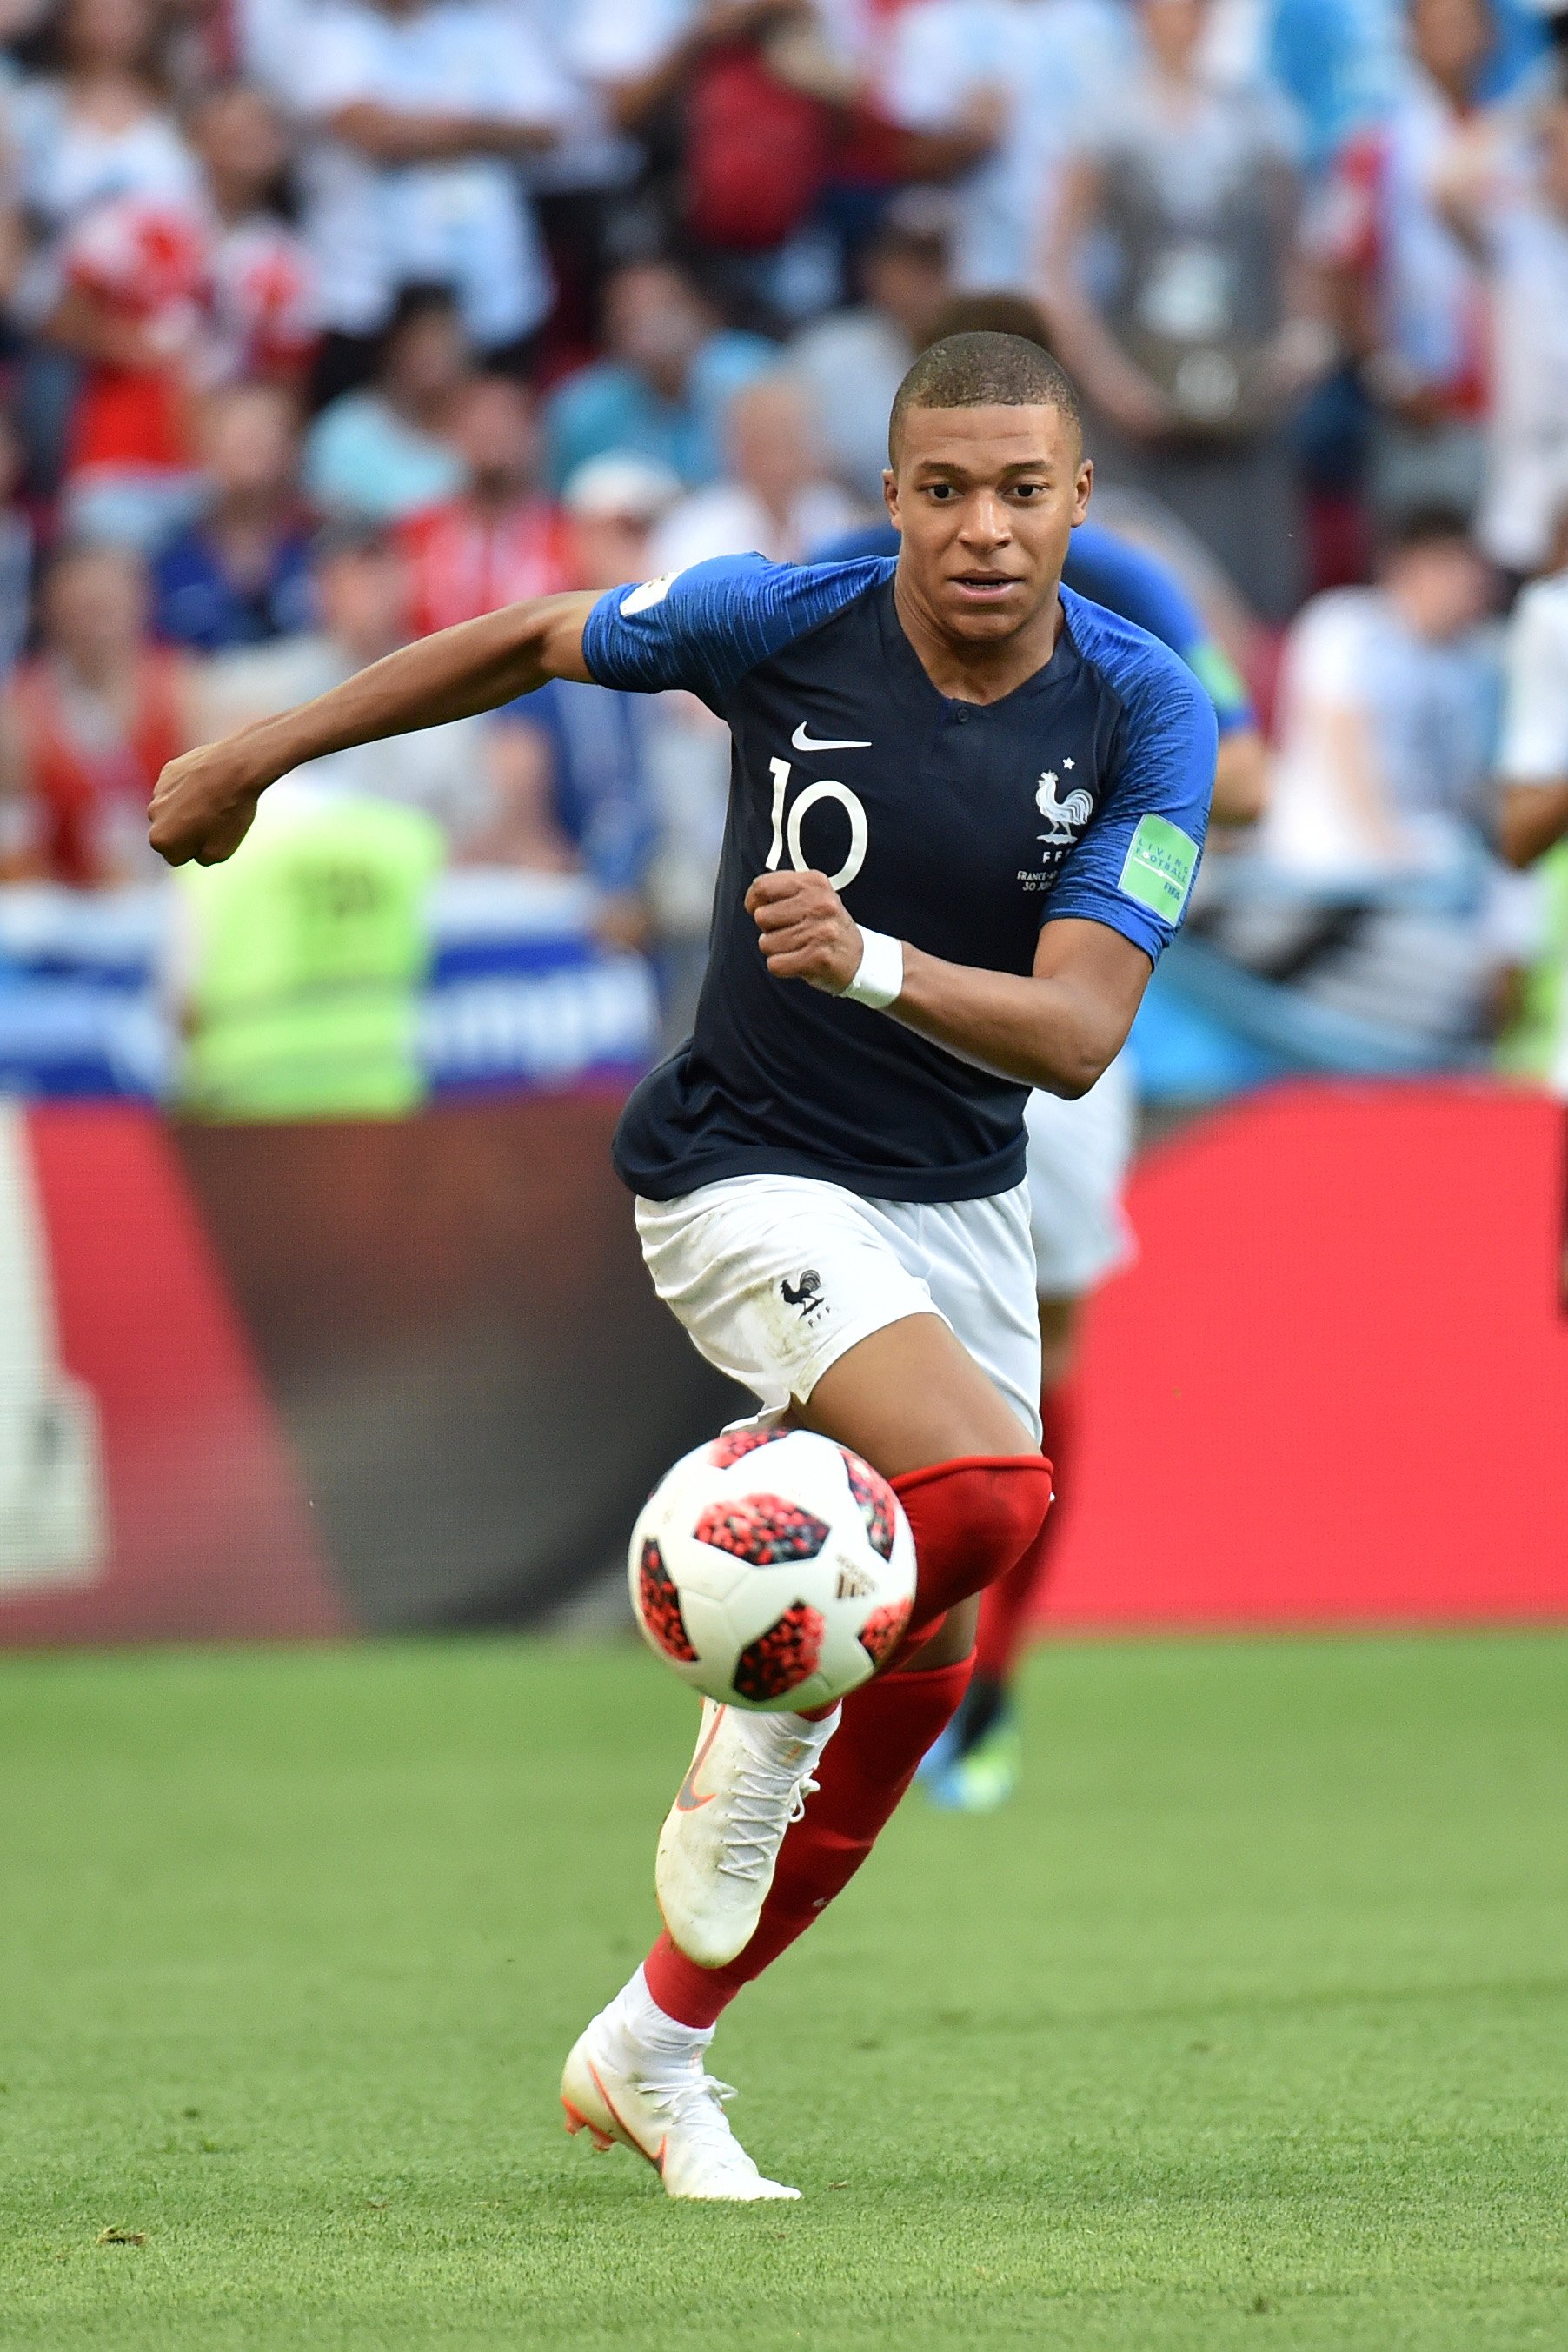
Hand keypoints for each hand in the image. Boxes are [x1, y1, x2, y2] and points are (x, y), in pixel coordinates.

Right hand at [148, 736, 273, 866]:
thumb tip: (195, 851)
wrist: (236, 768)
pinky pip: (179, 787)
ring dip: (188, 809)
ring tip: (215, 801)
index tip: (212, 837)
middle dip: (187, 830)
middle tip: (214, 819)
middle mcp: (152, 815)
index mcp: (160, 840)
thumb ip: (201, 858)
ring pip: (174, 809)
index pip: (176, 857)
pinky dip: (191, 788)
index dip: (196, 850)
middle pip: (171, 832)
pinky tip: (211, 784)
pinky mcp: (169, 771)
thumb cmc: (229, 813)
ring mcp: (159, 791)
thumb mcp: (221, 852)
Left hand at [746, 868, 863, 992]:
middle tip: (789, 931)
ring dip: (776, 949)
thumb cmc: (828, 926)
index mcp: (814, 883)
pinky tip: (798, 960)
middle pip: (762, 916)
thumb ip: (783, 891)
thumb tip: (753, 899)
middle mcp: (820, 904)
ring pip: (766, 943)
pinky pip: (775, 964)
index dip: (753, 902)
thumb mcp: (812, 896)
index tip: (757, 909)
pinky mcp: (818, 958)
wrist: (858, 957)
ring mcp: (820, 931)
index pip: (763, 886)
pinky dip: (781, 966)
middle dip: (768, 929)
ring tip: (796, 946)